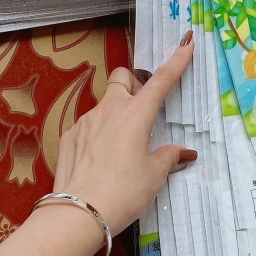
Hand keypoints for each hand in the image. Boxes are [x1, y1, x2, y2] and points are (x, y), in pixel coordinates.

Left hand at [51, 31, 194, 234]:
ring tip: (121, 147)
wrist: (78, 213)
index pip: (161, 80)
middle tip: (143, 108)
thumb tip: (182, 151)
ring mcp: (85, 121)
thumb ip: (168, 157)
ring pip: (105, 104)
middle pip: (123, 78)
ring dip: (116, 114)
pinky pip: (88, 126)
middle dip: (134, 84)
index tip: (186, 43)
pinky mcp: (69, 136)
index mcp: (136, 114)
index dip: (176, 61)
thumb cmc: (123, 192)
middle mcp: (110, 109)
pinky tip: (100, 161)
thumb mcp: (153, 176)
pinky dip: (98, 134)